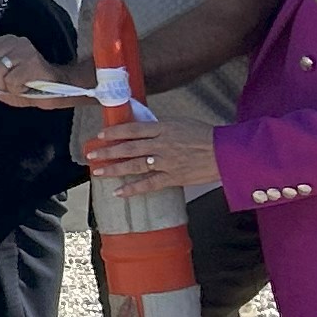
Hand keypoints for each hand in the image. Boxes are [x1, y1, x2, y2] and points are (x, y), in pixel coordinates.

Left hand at [0, 33, 90, 108]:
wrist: (57, 90)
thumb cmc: (27, 85)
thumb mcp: (1, 84)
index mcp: (4, 42)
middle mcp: (14, 42)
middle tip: (1, 85)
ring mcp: (24, 51)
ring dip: (3, 86)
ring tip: (14, 85)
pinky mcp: (33, 64)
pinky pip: (11, 80)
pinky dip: (15, 89)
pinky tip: (25, 87)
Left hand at [84, 115, 219, 197]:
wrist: (226, 152)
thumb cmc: (206, 136)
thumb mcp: (181, 123)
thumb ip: (161, 128)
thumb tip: (144, 131)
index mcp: (163, 128)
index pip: (133, 129)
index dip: (115, 132)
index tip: (100, 135)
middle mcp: (161, 145)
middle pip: (128, 148)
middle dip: (107, 151)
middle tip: (91, 154)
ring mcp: (165, 162)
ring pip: (134, 166)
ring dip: (114, 169)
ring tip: (98, 172)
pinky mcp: (172, 178)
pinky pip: (148, 185)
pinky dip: (132, 189)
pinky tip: (118, 192)